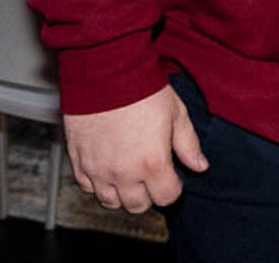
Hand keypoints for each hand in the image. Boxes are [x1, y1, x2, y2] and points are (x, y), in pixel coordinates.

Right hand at [64, 85, 208, 212]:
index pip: (166, 197)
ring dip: (122, 193)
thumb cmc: (141, 89)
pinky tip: (108, 168)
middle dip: (148, 194)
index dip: (172, 188)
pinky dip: (98, 184)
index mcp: (151, 162)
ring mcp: (98, 170)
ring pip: (110, 202)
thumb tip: (200, 165)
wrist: (104, 73)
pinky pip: (87, 187)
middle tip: (151, 176)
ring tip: (129, 174)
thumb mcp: (176, 114)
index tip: (172, 177)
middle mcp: (123, 173)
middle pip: (138, 206)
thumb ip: (188, 144)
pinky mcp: (78, 162)